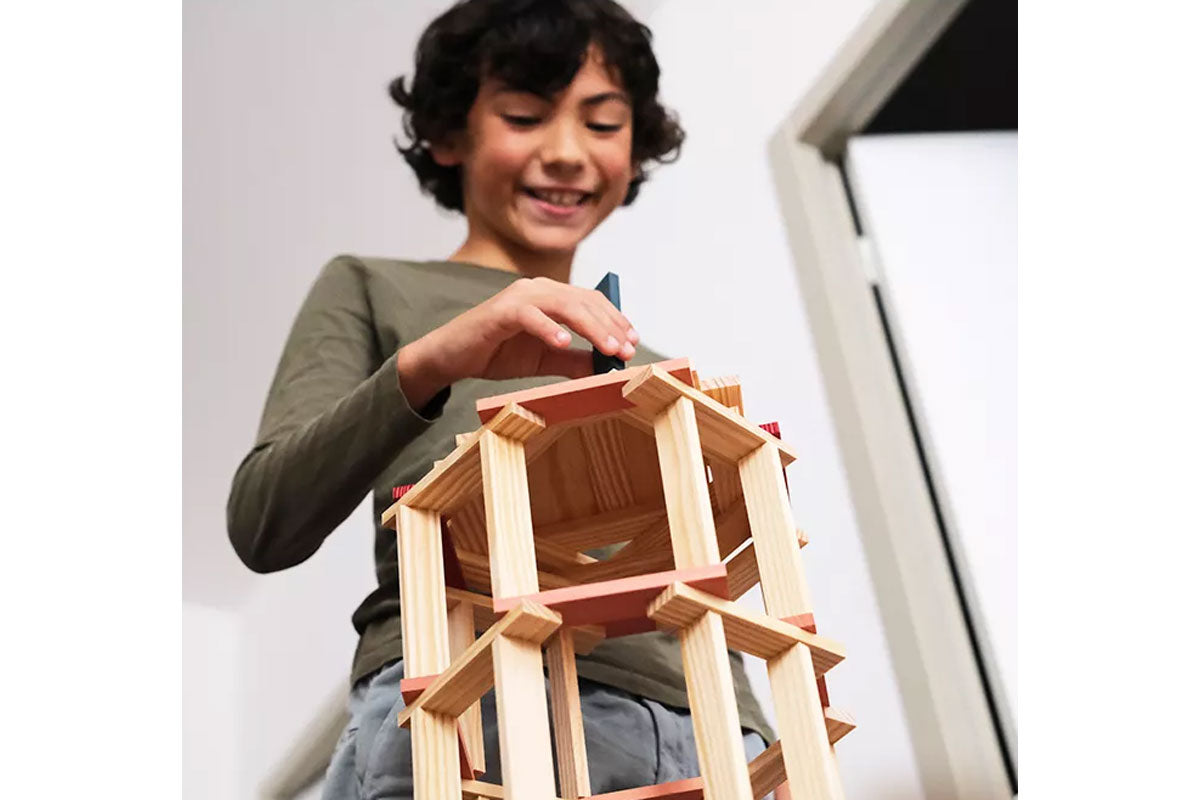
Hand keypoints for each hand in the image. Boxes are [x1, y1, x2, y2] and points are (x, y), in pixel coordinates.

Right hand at [396, 276, 637, 408]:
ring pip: (564, 305)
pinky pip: (530, 316)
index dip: (615, 319)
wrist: (452, 357)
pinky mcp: (499, 312)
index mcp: (550, 296)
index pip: (591, 301)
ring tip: (608, 349)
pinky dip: (548, 329)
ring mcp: (518, 297)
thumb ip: (574, 360)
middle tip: (626, 350)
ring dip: (590, 327)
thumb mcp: (544, 359)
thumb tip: (606, 368)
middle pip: (584, 301)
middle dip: (610, 326)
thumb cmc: (497, 352)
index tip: (633, 342)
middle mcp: (537, 289)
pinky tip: (564, 343)